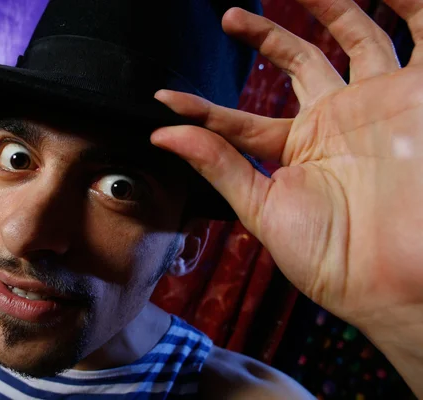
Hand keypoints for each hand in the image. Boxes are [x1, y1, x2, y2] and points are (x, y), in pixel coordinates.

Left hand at [151, 0, 422, 331]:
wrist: (400, 276)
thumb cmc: (334, 257)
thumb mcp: (264, 208)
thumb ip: (219, 166)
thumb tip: (163, 137)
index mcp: (300, 150)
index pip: (242, 119)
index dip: (203, 109)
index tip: (165, 100)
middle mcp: (339, 120)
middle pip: (299, 63)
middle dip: (265, 38)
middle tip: (228, 18)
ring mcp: (380, 102)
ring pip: (356, 37)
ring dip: (329, 7)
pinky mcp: (421, 92)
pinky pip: (420, 31)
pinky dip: (405, 3)